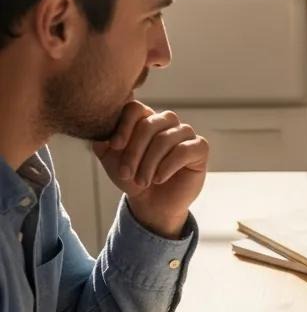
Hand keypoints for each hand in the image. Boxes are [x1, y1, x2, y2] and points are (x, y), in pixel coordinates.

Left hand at [93, 101, 208, 237]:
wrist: (152, 203)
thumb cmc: (133, 178)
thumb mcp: (112, 160)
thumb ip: (103, 143)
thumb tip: (101, 131)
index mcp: (145, 118)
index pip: (135, 108)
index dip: (124, 125)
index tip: (115, 146)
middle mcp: (166, 121)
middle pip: (149, 124)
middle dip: (134, 151)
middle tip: (126, 173)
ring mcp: (185, 133)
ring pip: (165, 138)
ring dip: (149, 163)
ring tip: (142, 181)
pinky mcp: (200, 148)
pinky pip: (184, 150)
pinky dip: (168, 166)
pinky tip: (159, 179)